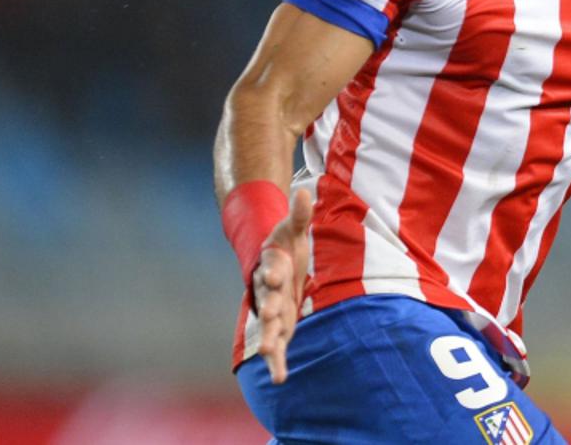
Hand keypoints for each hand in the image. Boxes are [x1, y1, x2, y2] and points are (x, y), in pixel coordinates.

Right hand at [253, 188, 312, 384]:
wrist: (273, 261)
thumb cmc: (284, 244)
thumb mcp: (292, 229)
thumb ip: (299, 215)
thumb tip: (304, 191)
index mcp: (270, 264)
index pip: (270, 267)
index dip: (271, 272)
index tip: (273, 276)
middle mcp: (267, 290)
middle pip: (266, 300)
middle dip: (269, 309)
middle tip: (271, 317)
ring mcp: (271, 309)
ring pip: (269, 326)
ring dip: (269, 340)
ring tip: (269, 355)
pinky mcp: (279, 325)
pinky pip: (277, 344)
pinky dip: (277, 360)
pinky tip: (280, 378)